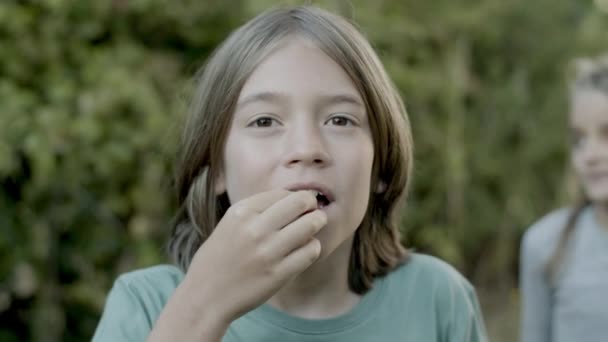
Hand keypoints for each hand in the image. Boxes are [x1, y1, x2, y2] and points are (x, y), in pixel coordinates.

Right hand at [184, 189, 325, 324]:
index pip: (282, 193)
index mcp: (241, 212)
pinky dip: (313, 247)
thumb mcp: (229, 224)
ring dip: (317, 223)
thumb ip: (256, 211)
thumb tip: (292, 199)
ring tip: (315, 227)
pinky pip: (310, 251)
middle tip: (313, 212)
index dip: (296, 197)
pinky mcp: (278, 274)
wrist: (205, 297)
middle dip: (311, 205)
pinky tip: (306, 249)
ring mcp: (268, 251)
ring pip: (310, 225)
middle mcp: (255, 228)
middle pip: (300, 203)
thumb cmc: (218, 259)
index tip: (299, 204)